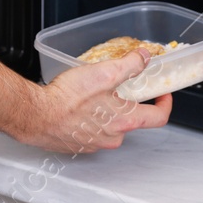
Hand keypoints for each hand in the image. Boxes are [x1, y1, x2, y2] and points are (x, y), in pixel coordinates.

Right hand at [16, 49, 172, 154]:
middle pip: (133, 120)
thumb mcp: (104, 73)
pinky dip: (91, 119)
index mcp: (125, 121)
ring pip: (111, 126)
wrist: (36, 116)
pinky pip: (93, 131)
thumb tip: (144, 57)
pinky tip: (78, 106)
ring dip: (108, 111)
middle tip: (120, 87)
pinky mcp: (79, 145)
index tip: (162, 92)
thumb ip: (130, 64)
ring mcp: (95, 144)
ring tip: (95, 94)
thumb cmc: (68, 98)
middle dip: (130, 103)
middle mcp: (113, 137)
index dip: (165, 102)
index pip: (159, 117)